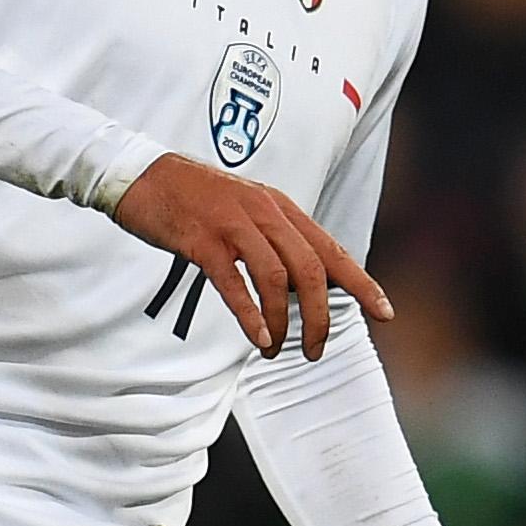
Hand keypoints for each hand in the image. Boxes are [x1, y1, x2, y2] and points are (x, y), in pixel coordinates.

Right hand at [112, 152, 390, 360]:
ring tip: (277, 351)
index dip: (362, 283)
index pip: (332, 250)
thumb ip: (271, 237)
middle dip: (319, 317)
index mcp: (280, 207)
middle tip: (315, 350)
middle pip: (311, 270)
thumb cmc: (190, 198)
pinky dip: (250, 314)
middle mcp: (265, 213)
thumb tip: (296, 282)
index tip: (385, 312)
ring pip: (277, 279)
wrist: (140, 175)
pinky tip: (258, 338)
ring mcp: (234, 225)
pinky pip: (234, 282)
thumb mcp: (243, 209)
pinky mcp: (202, 240)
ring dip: (283, 322)